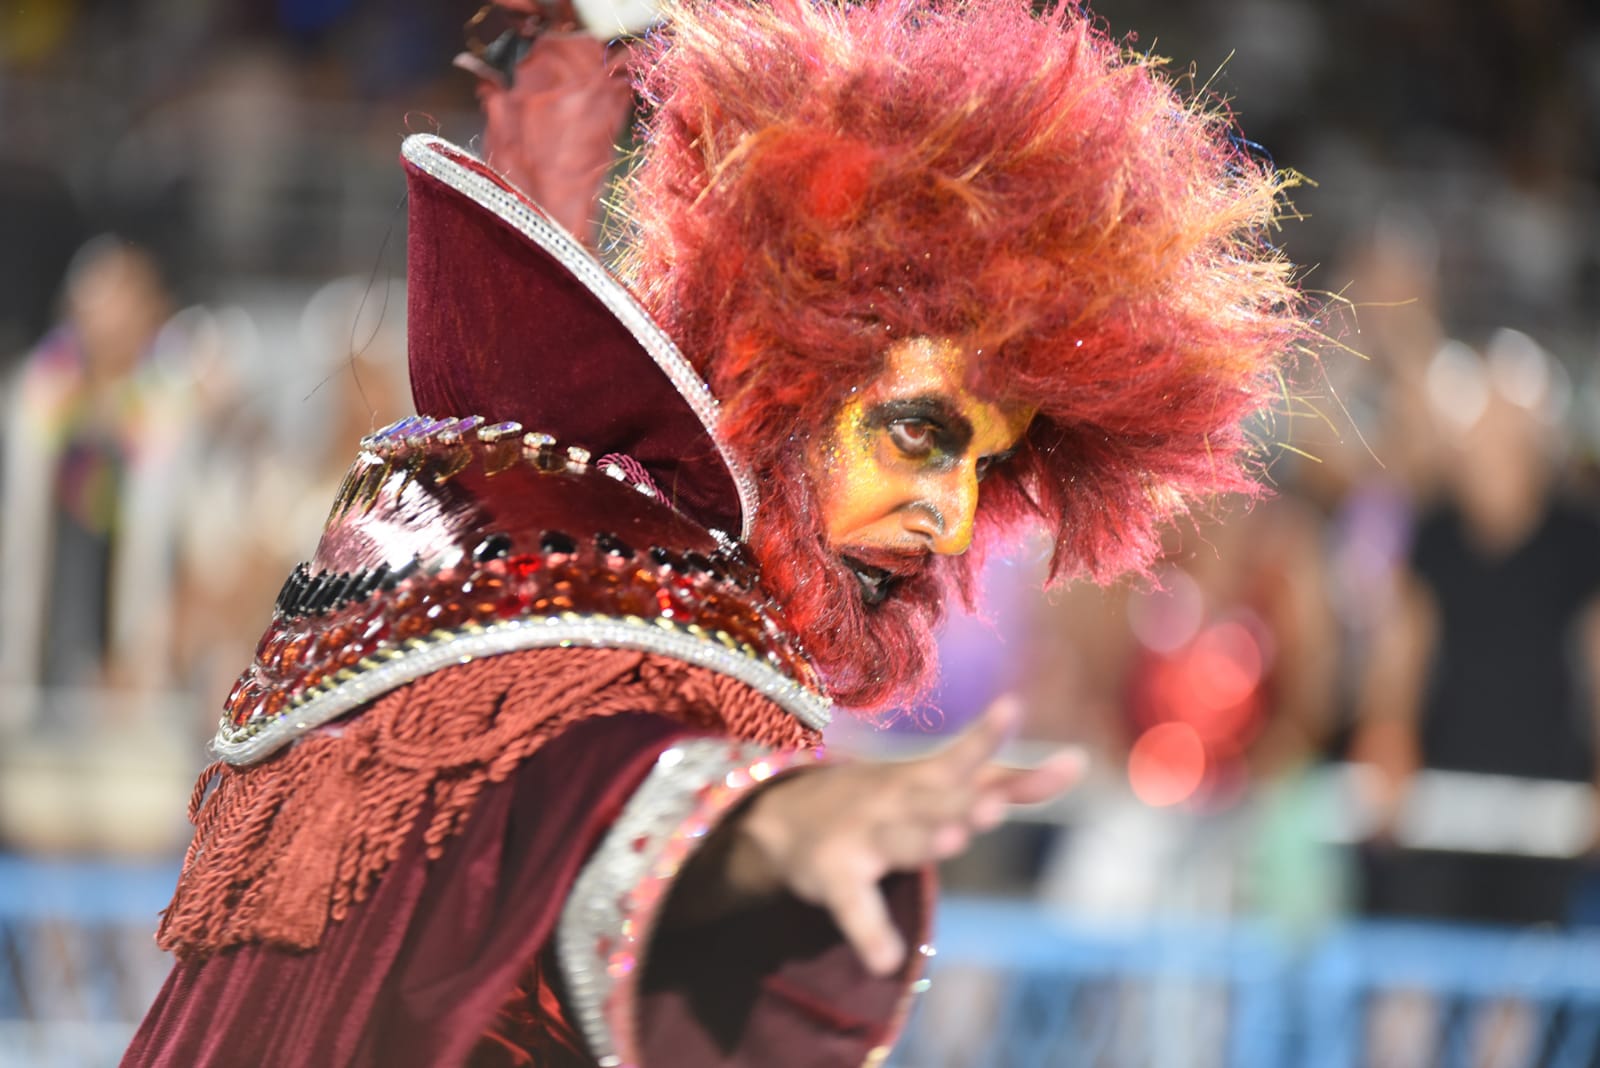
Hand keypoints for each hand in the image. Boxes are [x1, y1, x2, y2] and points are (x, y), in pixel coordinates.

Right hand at [732, 697, 1083, 975]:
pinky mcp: (835, 876)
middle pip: (933, 801)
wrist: (787, 815)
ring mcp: (864, 835)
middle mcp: (897, 800)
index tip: (1010, 707)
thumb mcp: (942, 785)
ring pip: (898, 839)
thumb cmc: (889, 800)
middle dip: (960, 803)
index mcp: (925, 779)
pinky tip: (888, 959)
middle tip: (991, 808)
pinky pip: (855, 907)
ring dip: (922, 839)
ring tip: (952, 842)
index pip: (962, 756)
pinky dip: (870, 933)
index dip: (986, 736)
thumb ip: (1009, 781)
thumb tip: (1080, 761)